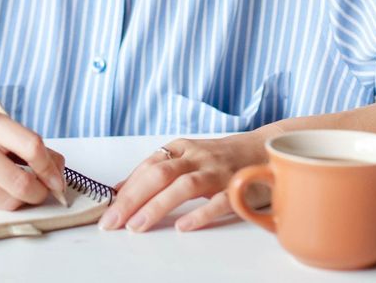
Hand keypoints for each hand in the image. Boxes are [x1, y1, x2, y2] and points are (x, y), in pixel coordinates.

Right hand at [0, 108, 66, 209]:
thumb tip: (58, 171)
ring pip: (8, 200)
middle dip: (39, 192)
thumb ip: (30, 145)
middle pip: (22, 183)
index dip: (50, 169)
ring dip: (20, 199)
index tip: (57, 180)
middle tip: (43, 191)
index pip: (32, 147)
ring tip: (15, 186)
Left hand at [99, 133, 270, 232]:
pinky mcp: (240, 188)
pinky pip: (219, 201)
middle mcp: (197, 157)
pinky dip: (200, 213)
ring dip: (157, 206)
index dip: (125, 189)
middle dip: (132, 199)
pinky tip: (183, 226)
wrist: (268, 148)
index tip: (107, 210)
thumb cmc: (222, 158)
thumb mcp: (188, 158)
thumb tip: (121, 191)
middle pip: (159, 174)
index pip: (147, 167)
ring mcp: (219, 172)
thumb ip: (158, 172)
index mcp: (182, 148)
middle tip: (113, 222)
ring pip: (184, 186)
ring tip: (137, 226)